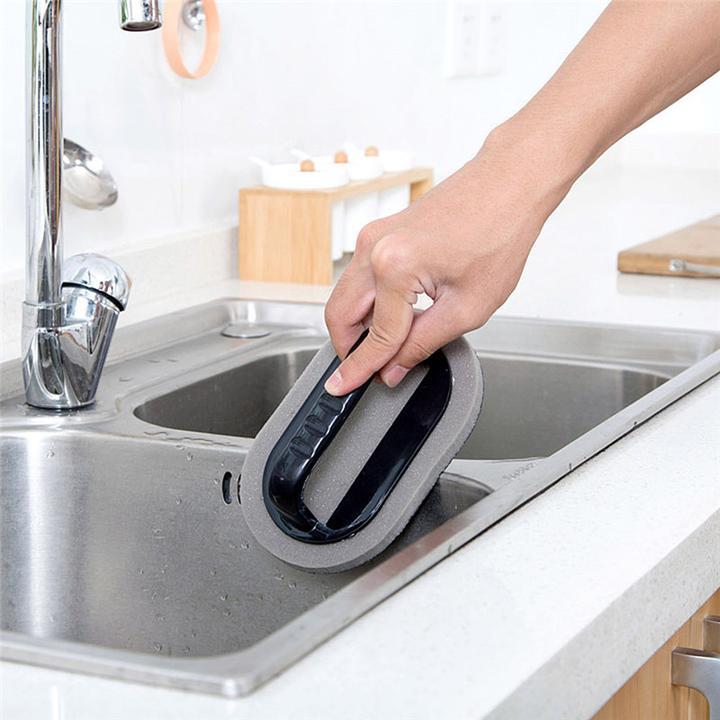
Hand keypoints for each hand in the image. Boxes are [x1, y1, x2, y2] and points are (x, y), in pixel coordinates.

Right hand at [323, 125, 571, 395]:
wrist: (508, 185)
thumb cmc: (499, 234)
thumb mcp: (468, 307)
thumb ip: (423, 344)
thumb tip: (393, 367)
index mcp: (395, 267)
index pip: (374, 336)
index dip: (363, 369)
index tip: (344, 388)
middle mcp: (374, 248)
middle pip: (339, 314)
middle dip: (348, 348)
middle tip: (362, 372)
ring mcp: (373, 237)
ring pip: (345, 296)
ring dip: (358, 326)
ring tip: (386, 347)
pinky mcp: (379, 232)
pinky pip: (359, 278)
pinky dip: (368, 303)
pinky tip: (394, 317)